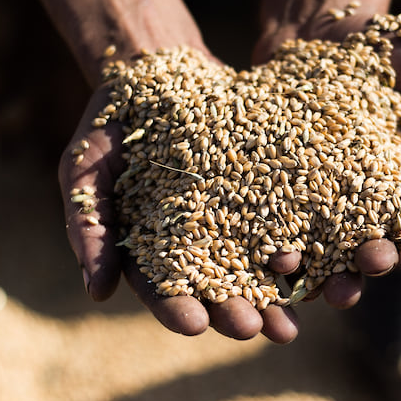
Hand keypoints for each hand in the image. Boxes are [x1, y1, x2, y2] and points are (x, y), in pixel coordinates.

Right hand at [60, 79, 302, 344]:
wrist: (155, 69)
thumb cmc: (108, 126)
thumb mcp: (85, 170)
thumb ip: (87, 226)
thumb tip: (97, 294)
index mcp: (149, 249)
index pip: (160, 288)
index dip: (174, 308)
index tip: (191, 325)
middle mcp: (194, 242)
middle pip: (214, 286)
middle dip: (232, 311)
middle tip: (251, 330)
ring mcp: (230, 216)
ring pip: (254, 264)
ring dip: (272, 296)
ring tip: (289, 325)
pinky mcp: (261, 189)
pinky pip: (282, 220)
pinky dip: (297, 245)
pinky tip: (316, 267)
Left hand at [253, 8, 400, 306]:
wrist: (319, 27)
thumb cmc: (387, 46)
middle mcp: (363, 201)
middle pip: (370, 247)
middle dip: (370, 262)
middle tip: (365, 267)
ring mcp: (316, 197)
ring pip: (319, 248)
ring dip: (316, 269)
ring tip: (305, 279)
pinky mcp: (274, 187)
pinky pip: (273, 223)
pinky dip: (270, 242)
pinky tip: (263, 255)